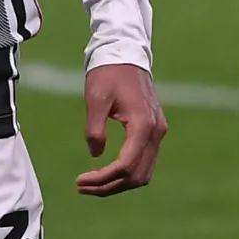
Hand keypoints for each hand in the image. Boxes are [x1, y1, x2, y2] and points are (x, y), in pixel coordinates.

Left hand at [76, 63, 166, 197]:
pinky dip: (127, 172)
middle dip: (109, 186)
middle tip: (82, 187)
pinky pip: (145, 161)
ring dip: (119, 183)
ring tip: (92, 184)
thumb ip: (94, 129)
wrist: (125, 52)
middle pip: (137, 176)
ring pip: (143, 173)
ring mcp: (158, 132)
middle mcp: (156, 132)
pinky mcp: (155, 130)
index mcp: (142, 125)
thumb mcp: (95, 99)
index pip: (125, 166)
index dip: (103, 179)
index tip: (80, 181)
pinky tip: (107, 172)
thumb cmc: (108, 73)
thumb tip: (95, 156)